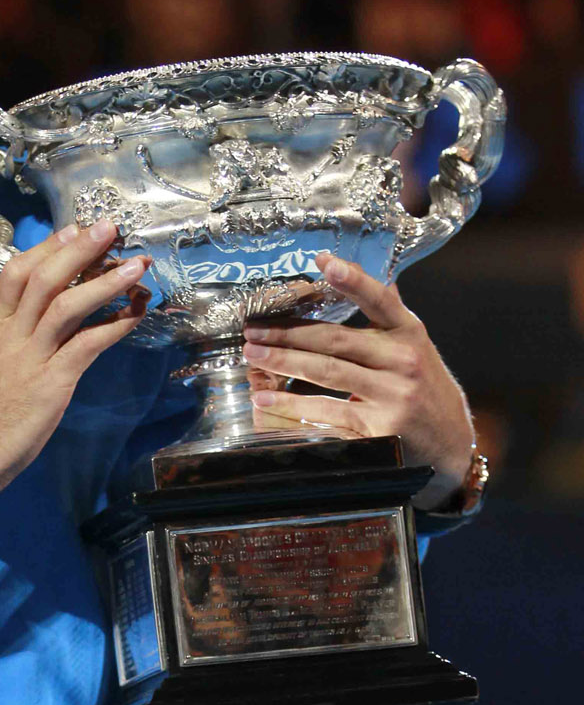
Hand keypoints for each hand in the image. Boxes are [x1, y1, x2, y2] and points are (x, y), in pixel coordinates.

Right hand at [0, 220, 149, 536]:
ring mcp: (31, 358)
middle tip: (109, 226)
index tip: (72, 229)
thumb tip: (45, 336)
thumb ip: (18, 348)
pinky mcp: (49, 384)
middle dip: (78, 249)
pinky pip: (84, 346)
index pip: (16, 274)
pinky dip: (112, 326)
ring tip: (136, 263)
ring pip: (65, 305)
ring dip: (104, 281)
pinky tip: (135, 314)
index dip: (46, 248)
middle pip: (42, 277)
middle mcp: (13, 336)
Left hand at [242, 252, 474, 509]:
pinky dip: (292, 405)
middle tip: (253, 328)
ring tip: (253, 353)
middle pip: (337, 340)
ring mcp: (392, 396)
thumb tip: (362, 269)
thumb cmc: (424, 386)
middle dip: (289, 333)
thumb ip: (388, 312)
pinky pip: (328, 412)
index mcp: (409, 332)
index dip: (353, 280)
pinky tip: (265, 398)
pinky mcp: (378, 429)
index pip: (380, 300)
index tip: (323, 261)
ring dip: (284, 362)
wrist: (451, 442)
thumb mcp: (414, 345)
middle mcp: (403, 361)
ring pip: (327, 373)